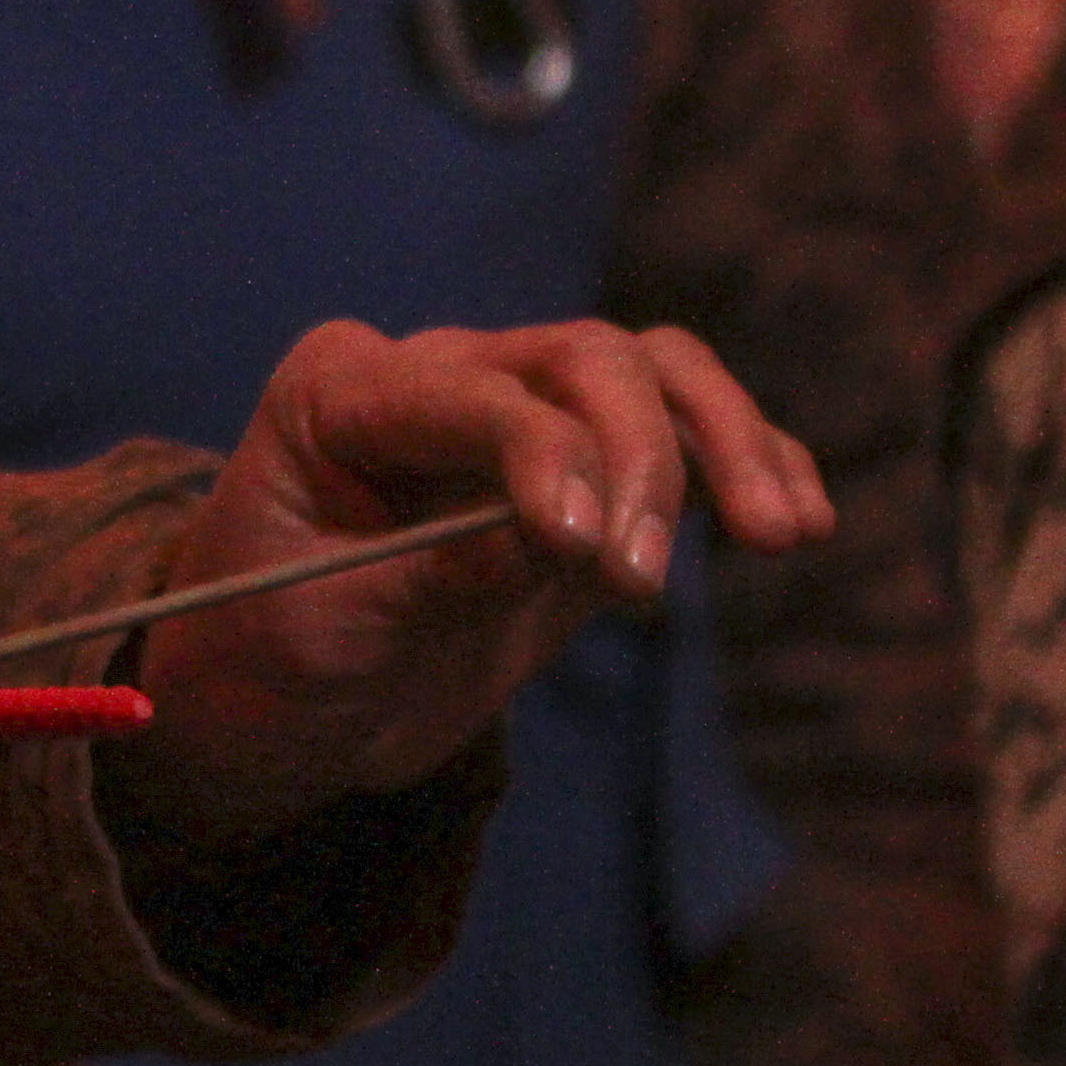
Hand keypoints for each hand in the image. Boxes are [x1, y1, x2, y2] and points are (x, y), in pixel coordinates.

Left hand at [115, 319, 827, 853]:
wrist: (273, 704)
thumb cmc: (265, 655)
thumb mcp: (318, 628)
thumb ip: (432, 577)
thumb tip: (568, 543)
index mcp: (342, 391)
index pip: (475, 394)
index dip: (545, 456)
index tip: (586, 553)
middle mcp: (440, 375)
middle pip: (584, 361)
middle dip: (642, 456)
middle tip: (641, 583)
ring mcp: (524, 415)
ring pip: (653, 376)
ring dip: (728, 441)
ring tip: (782, 534)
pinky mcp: (589, 478)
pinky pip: (687, 441)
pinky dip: (751, 464)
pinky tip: (800, 519)